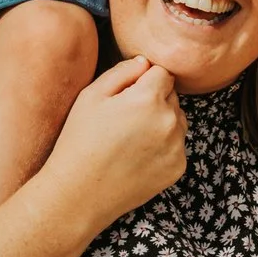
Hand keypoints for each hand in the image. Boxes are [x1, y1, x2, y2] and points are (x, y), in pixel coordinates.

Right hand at [41, 57, 185, 225]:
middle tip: (125, 120)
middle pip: (172, 96)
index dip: (143, 81)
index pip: (162, 72)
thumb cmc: (79, 141)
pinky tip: (138, 157)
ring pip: (178, 120)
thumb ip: (122, 71)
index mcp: (149, 98)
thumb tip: (145, 63)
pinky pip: (177, 145)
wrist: (80, 193)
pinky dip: (163, 147)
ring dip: (162, 122)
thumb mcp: (91, 96)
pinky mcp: (178, 167)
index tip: (126, 97)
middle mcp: (170, 120)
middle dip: (154, 100)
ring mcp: (177, 146)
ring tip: (131, 139)